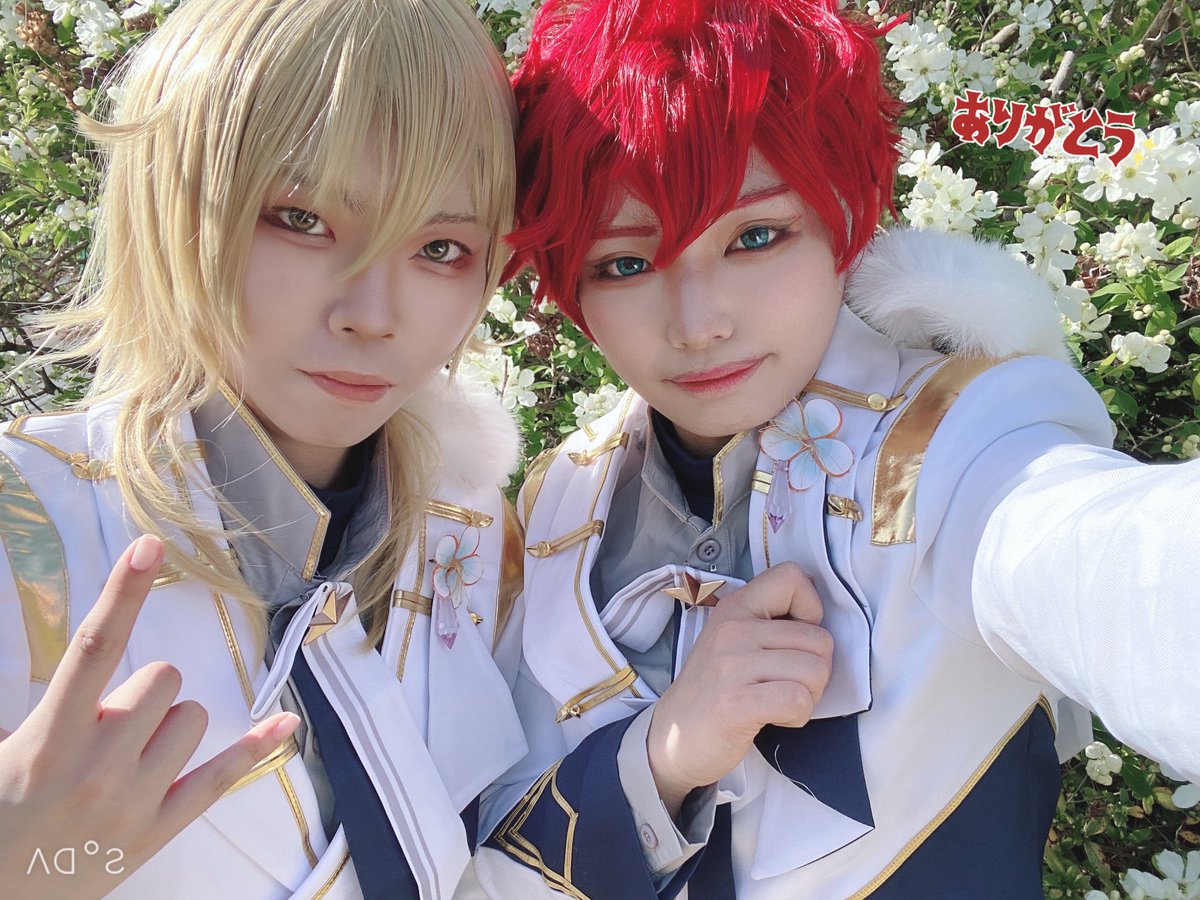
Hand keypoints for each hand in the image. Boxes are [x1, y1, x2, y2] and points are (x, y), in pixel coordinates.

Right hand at [0, 535, 299, 898]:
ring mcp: (135, 800)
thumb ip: (35, 710)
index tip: (148, 547)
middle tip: (106, 726)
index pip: (95, 648)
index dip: (123, 592)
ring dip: (166, 724)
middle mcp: (100, 764)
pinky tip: (284, 723)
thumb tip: (75, 665)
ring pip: (191, 717)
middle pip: (162, 679)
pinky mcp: (159, 829)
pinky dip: (256, 748)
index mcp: (50, 739)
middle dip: (141, 690)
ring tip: (126, 756)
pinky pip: (221, 777)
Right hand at [646, 561, 832, 815]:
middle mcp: (733, 629)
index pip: (792, 576)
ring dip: (808, 696)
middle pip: (820, 639)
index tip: (793, 640)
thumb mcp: (733, 642)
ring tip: (778, 702)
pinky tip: (775, 718)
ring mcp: (733, 665)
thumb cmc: (714, 691)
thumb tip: (820, 625)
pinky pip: (798, 700)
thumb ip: (769, 625)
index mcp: (736, 607)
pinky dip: (797, 716)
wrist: (673, 739)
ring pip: (816, 671)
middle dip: (816, 670)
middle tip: (786, 685)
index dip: (811, 610)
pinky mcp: (737, 702)